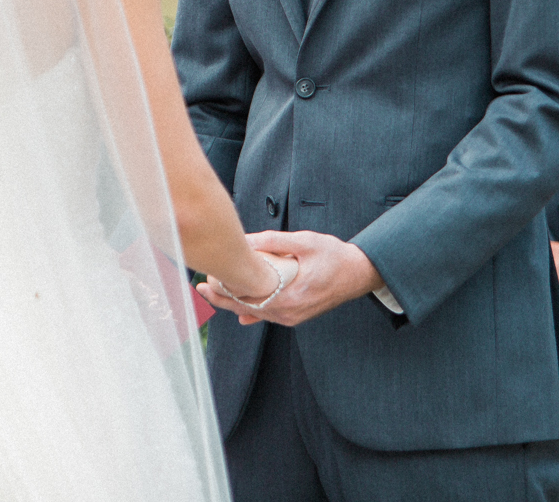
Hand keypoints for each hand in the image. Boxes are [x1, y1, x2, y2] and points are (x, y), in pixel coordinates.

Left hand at [197, 231, 381, 327]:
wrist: (359, 274)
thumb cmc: (335, 256)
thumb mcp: (305, 242)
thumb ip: (275, 242)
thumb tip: (246, 240)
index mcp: (290, 297)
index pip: (249, 298)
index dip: (226, 291)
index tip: (207, 281)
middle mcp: (289, 313)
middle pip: (248, 309)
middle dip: (222, 299)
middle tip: (200, 289)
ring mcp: (292, 317)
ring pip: (257, 313)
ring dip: (235, 303)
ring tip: (212, 294)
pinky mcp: (296, 316)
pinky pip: (269, 316)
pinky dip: (253, 312)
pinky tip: (239, 313)